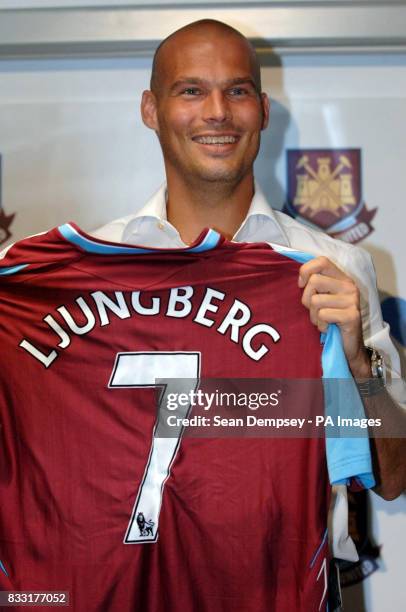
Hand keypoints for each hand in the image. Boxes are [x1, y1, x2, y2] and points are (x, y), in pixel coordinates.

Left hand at [298, 256, 370, 377]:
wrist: (348, 347)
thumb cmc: (331, 321)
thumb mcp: (323, 298)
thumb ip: (315, 286)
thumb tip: (299, 278)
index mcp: (342, 278)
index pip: (322, 261)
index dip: (306, 271)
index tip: (301, 285)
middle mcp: (349, 286)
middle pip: (315, 280)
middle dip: (307, 299)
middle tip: (314, 311)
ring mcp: (352, 300)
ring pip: (316, 300)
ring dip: (313, 315)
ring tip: (322, 321)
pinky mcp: (352, 316)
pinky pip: (323, 315)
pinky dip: (321, 325)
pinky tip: (328, 328)